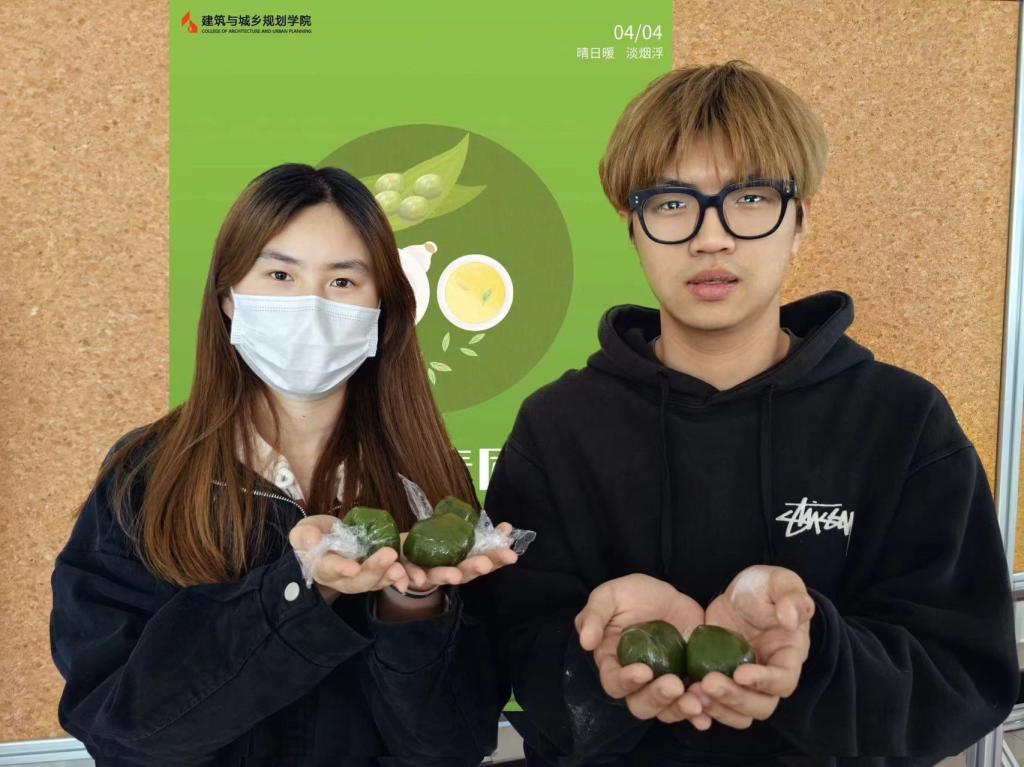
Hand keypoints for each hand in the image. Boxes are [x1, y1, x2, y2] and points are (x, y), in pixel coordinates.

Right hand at [288, 515, 409, 602]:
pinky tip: (415, 574)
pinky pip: (391, 576)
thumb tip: (311, 539)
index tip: (352, 567)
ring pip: (377, 582)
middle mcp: (344, 579)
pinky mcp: (378, 572)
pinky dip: (404, 576)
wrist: (329, 541)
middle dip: (374, 570)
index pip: (330, 569)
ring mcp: (362, 577)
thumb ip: (304, 535)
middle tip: (388, 556)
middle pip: (358, 581)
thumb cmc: (314, 536)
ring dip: (391, 576)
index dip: (341, 568)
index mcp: (323, 568)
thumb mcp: (304, 530)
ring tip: (402, 568)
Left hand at [399, 523, 519, 590]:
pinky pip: (411, 576)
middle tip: (484, 564)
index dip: (497, 559)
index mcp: (465, 562)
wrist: (407, 558)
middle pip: (465, 572)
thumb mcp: (460, 537)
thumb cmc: (439, 546)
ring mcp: (430, 574)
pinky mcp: (411, 574)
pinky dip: (413, 577)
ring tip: (454, 575)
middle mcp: (451, 572)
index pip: (485, 562)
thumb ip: (482, 534)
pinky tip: (417, 579)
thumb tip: (508, 528)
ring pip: (439, 576)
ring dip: (447, 575)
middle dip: (475, 568)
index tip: (511, 555)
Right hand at [574, 574, 710, 728]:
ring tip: (697, 701)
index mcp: (613, 663)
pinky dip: (699, 714)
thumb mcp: (609, 596)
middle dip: (657, 699)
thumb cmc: (633, 594)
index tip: (644, 670)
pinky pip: (691, 705)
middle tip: (675, 684)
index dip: (627, 681)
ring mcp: (663, 684)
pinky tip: (707, 715)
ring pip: (667, 711)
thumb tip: (585, 642)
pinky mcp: (687, 683)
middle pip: (640, 705)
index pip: (614, 682)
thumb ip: (594, 616)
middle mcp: (636, 682)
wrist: (670, 594)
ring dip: (681, 710)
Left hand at [691, 565, 814, 729]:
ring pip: (739, 713)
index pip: (783, 681)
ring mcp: (745, 684)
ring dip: (718, 708)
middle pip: (760, 706)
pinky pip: (716, 705)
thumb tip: (790, 619)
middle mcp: (770, 677)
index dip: (765, 682)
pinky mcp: (723, 681)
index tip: (741, 673)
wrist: (739, 595)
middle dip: (735, 698)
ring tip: (694, 691)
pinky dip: (702, 706)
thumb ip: (791, 596)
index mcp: (789, 656)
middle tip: (708, 683)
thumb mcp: (779, 581)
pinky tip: (685, 695)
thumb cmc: (765, 587)